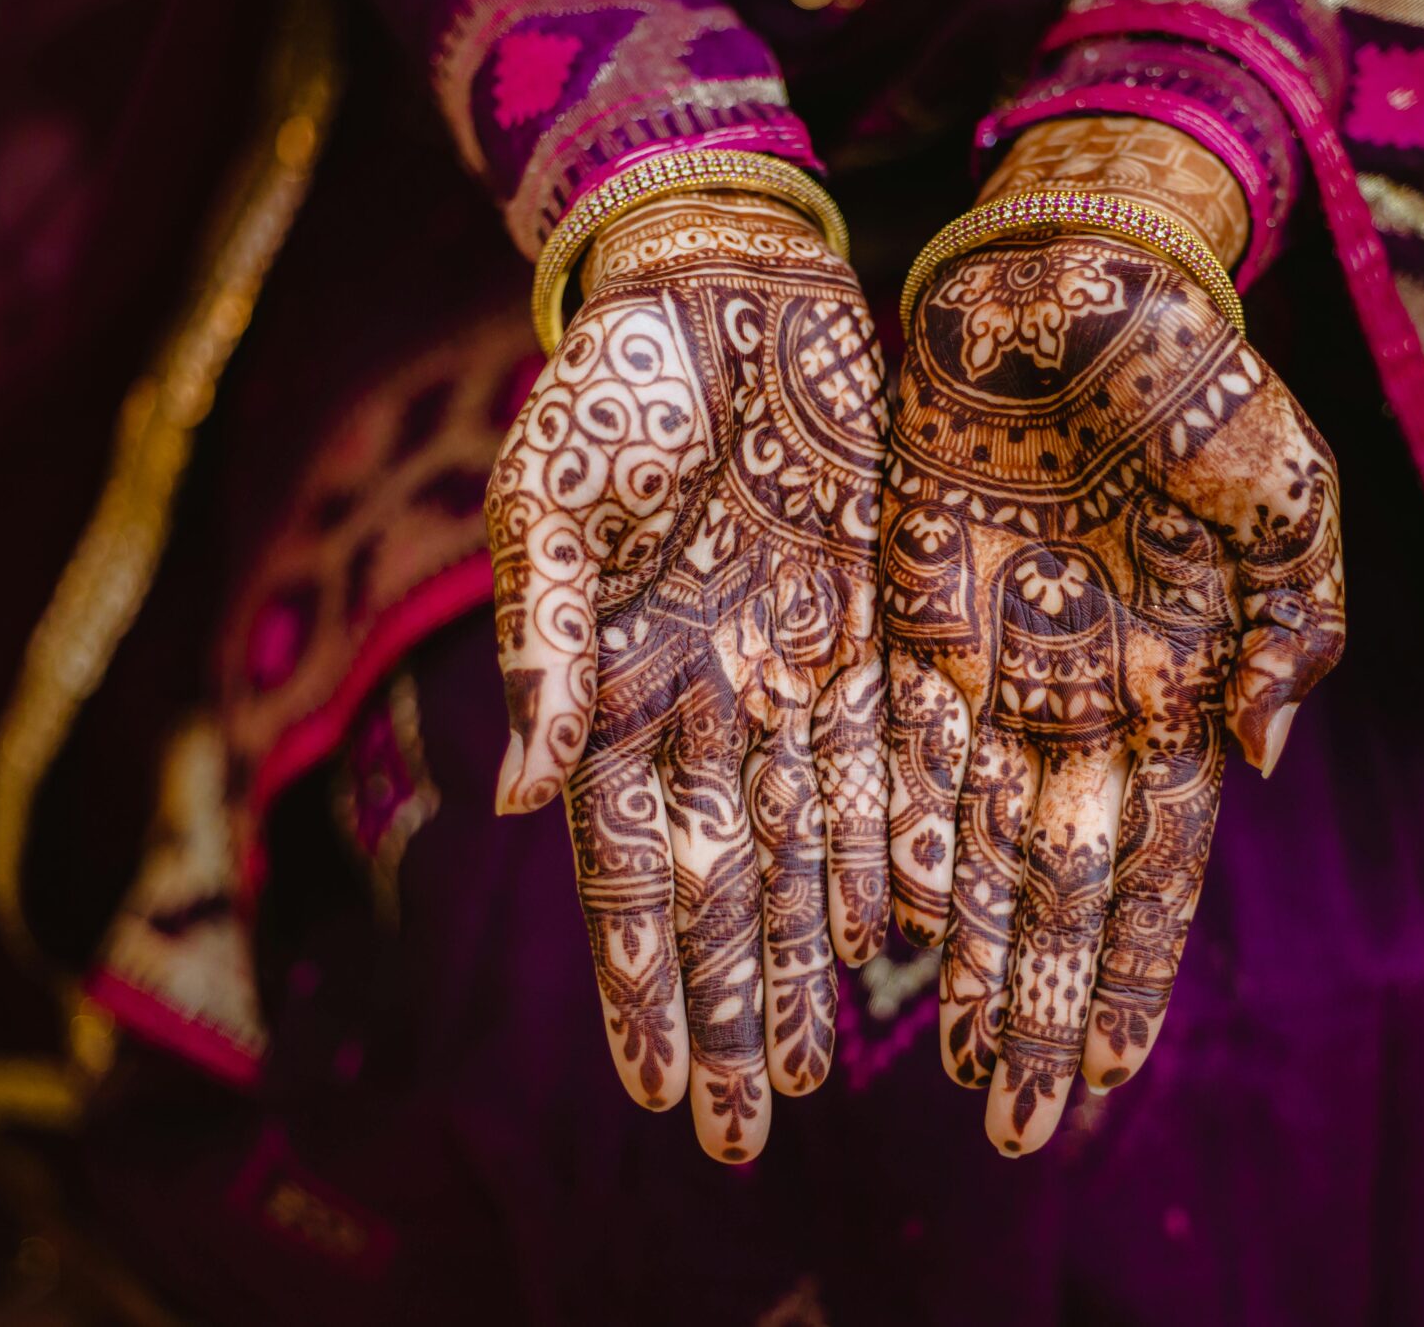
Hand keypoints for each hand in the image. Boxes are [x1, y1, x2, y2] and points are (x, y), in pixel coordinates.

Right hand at [486, 192, 889, 1160]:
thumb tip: (523, 794)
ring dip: (806, 966)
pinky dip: (891, 851)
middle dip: (734, 1014)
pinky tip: (900, 936)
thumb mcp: (550, 498)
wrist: (726, 289)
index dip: (644, 988)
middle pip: (722, 893)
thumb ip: (542, 642)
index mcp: (616, 688)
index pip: (626, 873)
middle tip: (749, 1134)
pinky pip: (886, 765)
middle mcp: (706, 705)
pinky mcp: (869, 632)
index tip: (661, 1092)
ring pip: (804, 852)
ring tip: (819, 1071)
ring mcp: (790, 676)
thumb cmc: (615, 384)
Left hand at [882, 226, 1344, 1153]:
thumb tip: (1252, 758)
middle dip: (1036, 1004)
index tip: (1100, 1082)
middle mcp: (1079, 697)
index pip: (1154, 866)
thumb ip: (1293, 620)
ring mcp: (991, 663)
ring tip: (937, 1062)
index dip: (1126, 974)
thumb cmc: (1195, 365)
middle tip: (1009, 1127)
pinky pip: (891, 745)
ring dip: (959, 953)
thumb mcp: (1282, 483)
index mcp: (1178, 682)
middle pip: (1055, 882)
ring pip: (968, 838)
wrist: (1072, 268)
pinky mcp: (907, 613)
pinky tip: (870, 929)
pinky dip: (885, 835)